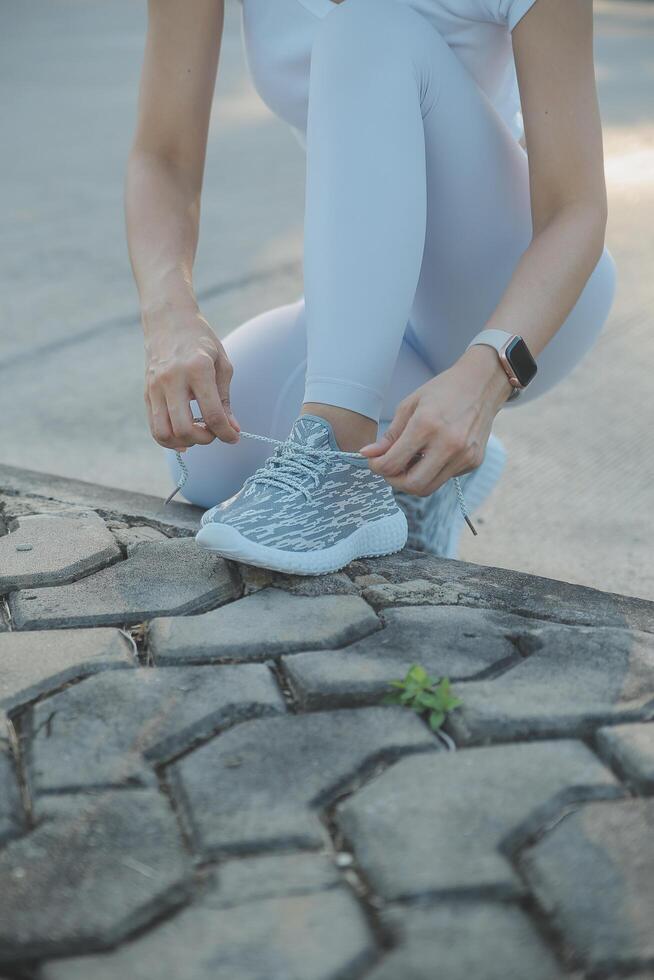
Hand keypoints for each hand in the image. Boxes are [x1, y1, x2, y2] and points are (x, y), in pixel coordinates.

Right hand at [143, 304, 240, 451]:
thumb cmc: (201, 341)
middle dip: (204, 440)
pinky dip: (168, 439)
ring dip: (184, 442)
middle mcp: (173, 379)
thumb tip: (232, 429)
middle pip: (184, 428)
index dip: (226, 433)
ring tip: (197, 434)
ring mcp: (155, 387)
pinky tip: (182, 438)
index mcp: (197, 369)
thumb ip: (225, 399)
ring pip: (163, 432)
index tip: (234, 438)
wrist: (169, 320)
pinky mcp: (146, 393)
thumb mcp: (222, 364)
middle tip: (213, 433)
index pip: (212, 414)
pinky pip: (154, 426)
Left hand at [359, 345, 512, 495]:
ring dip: (412, 480)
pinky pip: (444, 478)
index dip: (377, 466)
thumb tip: (368, 454)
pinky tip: (431, 454)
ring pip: (429, 488)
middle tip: (389, 468)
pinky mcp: (474, 462)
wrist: (482, 384)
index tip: (374, 461)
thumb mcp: (410, 405)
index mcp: (426, 426)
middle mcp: (448, 444)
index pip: (392, 464)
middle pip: (412, 485)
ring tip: (408, 462)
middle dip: (393, 481)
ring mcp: (464, 456)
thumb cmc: (443, 391)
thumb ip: (390, 434)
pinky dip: (432, 472)